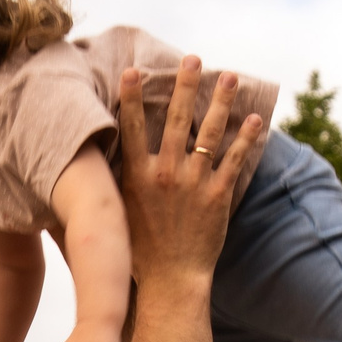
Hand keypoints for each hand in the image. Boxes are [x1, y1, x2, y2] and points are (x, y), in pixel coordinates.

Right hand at [118, 59, 258, 283]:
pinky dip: (246, 138)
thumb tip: (85, 179)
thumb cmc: (139, 253)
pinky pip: (234, 160)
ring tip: (230, 77)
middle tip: (193, 59)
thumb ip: (112, 189)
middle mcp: (164, 174)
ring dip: (220, 101)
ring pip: (209, 133)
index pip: (133, 127)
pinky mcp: (218, 196)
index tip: (133, 70)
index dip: (132, 97)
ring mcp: (193, 183)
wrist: (170, 282)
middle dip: (185, 86)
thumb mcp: (118, 216)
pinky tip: (255, 118)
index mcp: (137, 177)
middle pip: (176, 119)